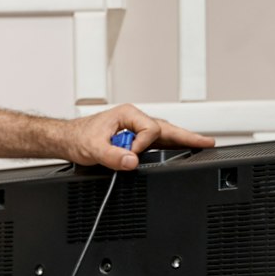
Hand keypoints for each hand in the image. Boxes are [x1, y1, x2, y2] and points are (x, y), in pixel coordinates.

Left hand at [65, 104, 214, 170]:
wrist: (68, 140)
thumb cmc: (77, 137)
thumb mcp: (92, 148)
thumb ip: (111, 156)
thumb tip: (131, 161)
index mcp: (128, 114)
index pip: (151, 129)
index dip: (144, 144)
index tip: (132, 155)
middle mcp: (135, 120)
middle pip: (167, 128)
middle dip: (187, 136)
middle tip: (206, 142)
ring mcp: (136, 130)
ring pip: (164, 135)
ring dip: (181, 141)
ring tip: (201, 145)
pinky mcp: (134, 140)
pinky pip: (156, 143)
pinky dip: (169, 147)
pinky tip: (181, 151)